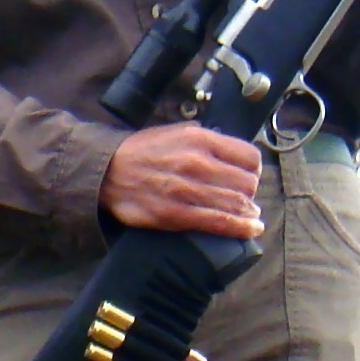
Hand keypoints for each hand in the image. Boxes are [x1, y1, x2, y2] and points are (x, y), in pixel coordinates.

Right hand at [101, 123, 263, 236]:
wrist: (105, 171)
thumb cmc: (142, 151)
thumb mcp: (176, 131)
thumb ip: (206, 139)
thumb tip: (231, 152)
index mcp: (200, 139)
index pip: (249, 157)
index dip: (254, 170)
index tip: (249, 177)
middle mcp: (196, 163)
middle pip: (246, 183)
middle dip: (249, 193)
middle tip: (243, 198)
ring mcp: (186, 190)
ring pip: (236, 204)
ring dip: (247, 212)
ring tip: (250, 216)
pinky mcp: (174, 214)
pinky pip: (218, 222)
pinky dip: (240, 228)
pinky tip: (251, 230)